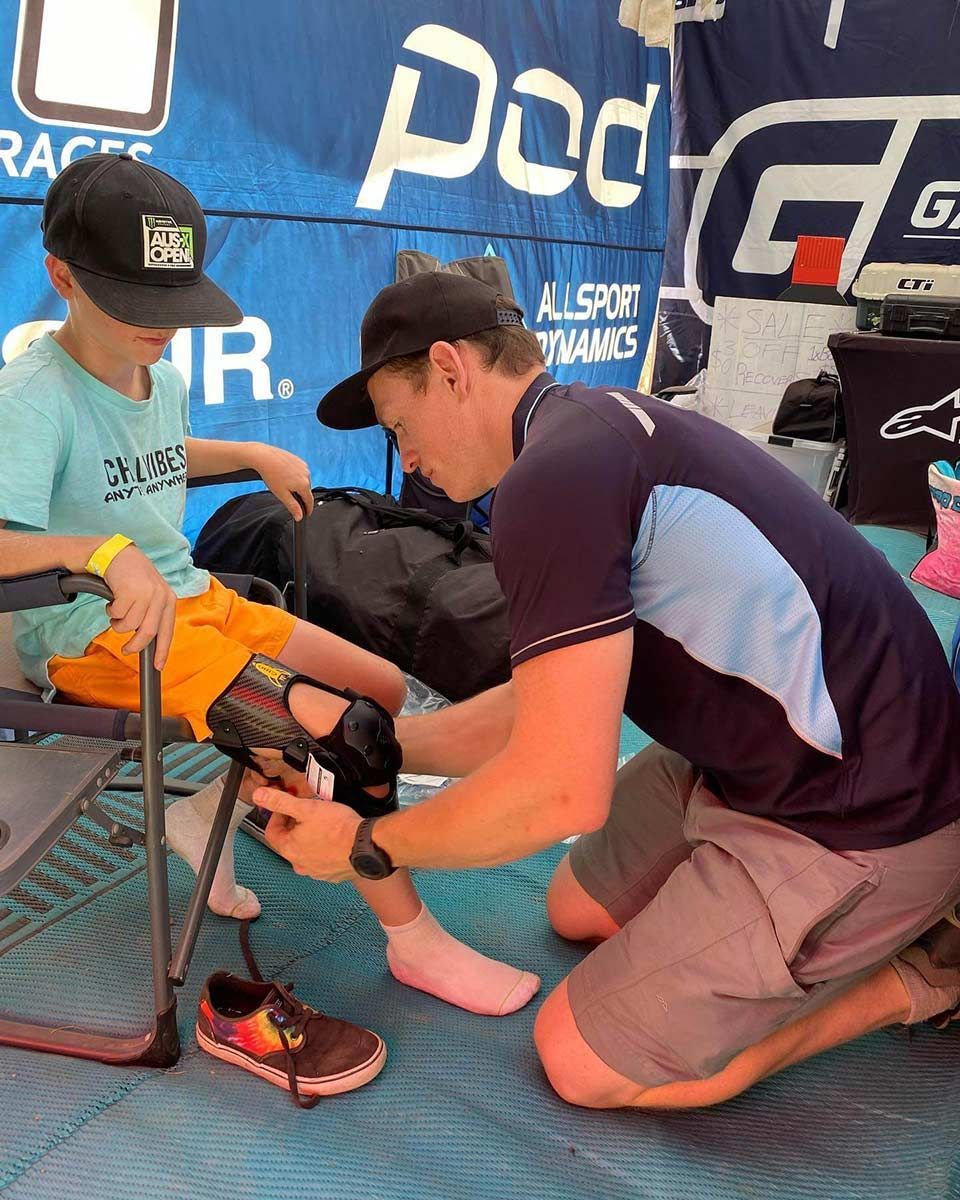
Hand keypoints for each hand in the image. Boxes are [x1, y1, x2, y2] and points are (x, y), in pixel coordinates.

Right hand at [102, 543, 176, 668]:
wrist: (118, 554)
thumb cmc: (133, 577)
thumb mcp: (151, 593)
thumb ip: (153, 614)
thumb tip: (149, 642)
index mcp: (169, 599)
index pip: (167, 630)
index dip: (162, 650)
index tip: (157, 665)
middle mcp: (160, 596)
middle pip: (148, 633)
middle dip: (135, 645)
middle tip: (126, 649)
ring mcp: (146, 594)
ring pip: (129, 625)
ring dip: (118, 622)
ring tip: (117, 611)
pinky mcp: (129, 591)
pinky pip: (117, 614)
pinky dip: (111, 611)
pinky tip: (113, 600)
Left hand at [247, 444, 313, 520]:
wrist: (264, 457)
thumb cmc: (271, 474)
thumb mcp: (281, 494)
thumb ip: (293, 506)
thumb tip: (300, 516)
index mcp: (304, 484)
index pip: (310, 501)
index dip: (308, 509)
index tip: (306, 514)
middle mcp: (306, 475)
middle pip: (306, 491)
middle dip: (300, 496)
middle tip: (289, 497)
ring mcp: (303, 466)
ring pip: (303, 481)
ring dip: (298, 485)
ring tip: (283, 483)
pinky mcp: (299, 461)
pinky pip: (300, 472)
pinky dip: (295, 476)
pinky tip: (285, 475)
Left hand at [252, 786, 361, 881]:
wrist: (366, 846)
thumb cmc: (339, 829)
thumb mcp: (306, 807)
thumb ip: (280, 801)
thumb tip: (259, 796)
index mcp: (289, 849)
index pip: (272, 831)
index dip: (278, 815)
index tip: (288, 806)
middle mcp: (300, 864)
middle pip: (289, 842)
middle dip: (295, 826)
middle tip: (308, 812)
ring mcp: (316, 872)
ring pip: (306, 852)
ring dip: (310, 838)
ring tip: (324, 824)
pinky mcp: (332, 875)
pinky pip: (322, 860)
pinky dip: (325, 850)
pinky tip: (335, 839)